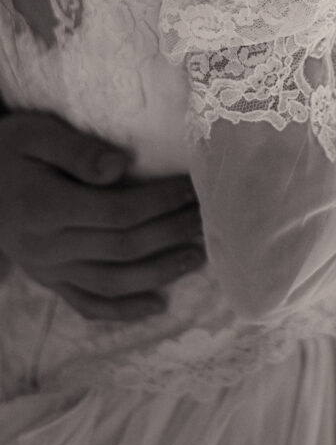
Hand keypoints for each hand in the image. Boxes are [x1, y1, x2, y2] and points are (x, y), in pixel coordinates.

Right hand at [0, 113, 204, 320]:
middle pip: (123, 246)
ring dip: (160, 272)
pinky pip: (88, 304)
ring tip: (197, 256)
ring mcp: (47, 269)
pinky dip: (124, 310)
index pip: (117, 211)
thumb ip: (77, 150)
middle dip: (171, 233)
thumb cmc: (7, 149)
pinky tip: (159, 304)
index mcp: (45, 207)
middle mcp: (47, 246)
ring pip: (113, 281)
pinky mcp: (48, 281)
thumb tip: (120, 165)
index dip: (160, 202)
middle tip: (205, 218)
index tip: (191, 188)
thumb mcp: (34, 134)